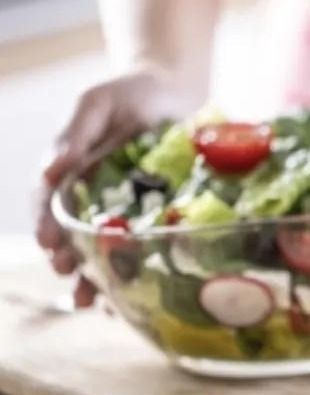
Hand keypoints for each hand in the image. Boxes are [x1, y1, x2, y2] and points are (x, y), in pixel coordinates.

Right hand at [35, 67, 196, 306]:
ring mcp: (125, 212)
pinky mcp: (157, 219)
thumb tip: (51, 171)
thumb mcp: (97, 104)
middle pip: (74, 239)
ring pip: (104, 253)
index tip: (50, 244)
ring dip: (96, 281)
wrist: (177, 92)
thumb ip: (75, 134)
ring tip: (94, 302)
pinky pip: (145, 252)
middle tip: (71, 277)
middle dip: (70, 263)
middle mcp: (94, 199)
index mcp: (73, 175)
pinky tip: (134, 302)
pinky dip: (137, 278)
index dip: (47, 226)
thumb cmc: (131, 94)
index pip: (50, 206)